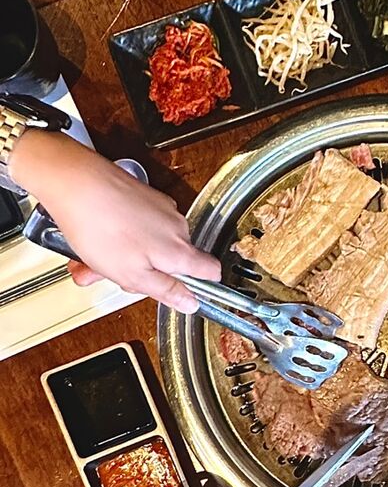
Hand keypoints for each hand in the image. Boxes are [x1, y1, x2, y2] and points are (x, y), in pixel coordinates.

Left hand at [8, 130, 218, 310]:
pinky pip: (138, 227)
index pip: (211, 271)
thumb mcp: (132, 275)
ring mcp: (161, 209)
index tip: (181, 292)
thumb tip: (190, 302)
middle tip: (114, 277)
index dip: (199, 285)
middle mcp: (177, 227)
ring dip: (125, 256)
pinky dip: (120, 237)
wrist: (76, 184)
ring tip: (93, 260)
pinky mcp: (144, 197)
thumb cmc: (100, 227)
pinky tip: (96, 240)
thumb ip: (166, 290)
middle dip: (144, 273)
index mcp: (180, 250)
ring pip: (150, 245)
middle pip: (173, 261)